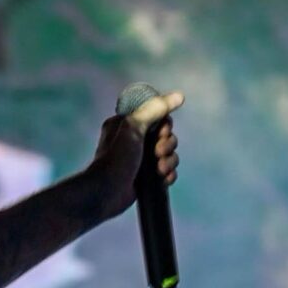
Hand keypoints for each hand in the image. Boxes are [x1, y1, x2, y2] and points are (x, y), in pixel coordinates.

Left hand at [89, 88, 181, 217]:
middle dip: (167, 145)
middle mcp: (133, 140)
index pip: (157, 116)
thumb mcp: (134, 126)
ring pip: (169, 154)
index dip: (164, 125)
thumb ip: (155, 109)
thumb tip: (179, 96)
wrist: (107, 192)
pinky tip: (162, 178)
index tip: (161, 132)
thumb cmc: (116, 157)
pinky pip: (167, 171)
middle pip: (166, 135)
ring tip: (159, 169)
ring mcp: (140, 159)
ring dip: (169, 161)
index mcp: (127, 124)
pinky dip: (168, 174)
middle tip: (157, 153)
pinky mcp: (146, 177)